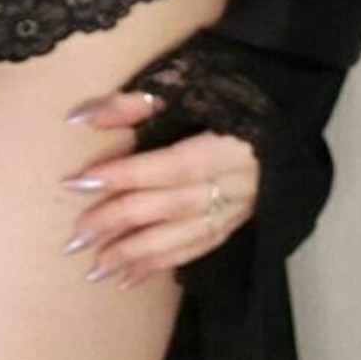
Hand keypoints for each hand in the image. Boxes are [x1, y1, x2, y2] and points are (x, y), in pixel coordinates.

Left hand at [57, 89, 259, 288]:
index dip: (124, 175)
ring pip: (183, 238)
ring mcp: (238, 208)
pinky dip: (163, 264)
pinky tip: (130, 277)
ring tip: (96, 270)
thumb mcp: (186, 82)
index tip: (79, 183)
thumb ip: (134, 102)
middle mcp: (233, 184)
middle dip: (120, 223)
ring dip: (137, 256)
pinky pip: (197, 249)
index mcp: (226, 144)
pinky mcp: (237, 222)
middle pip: (170, 206)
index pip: (168, 166)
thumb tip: (80, 117)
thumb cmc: (231, 88)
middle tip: (76, 239)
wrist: (284, 109)